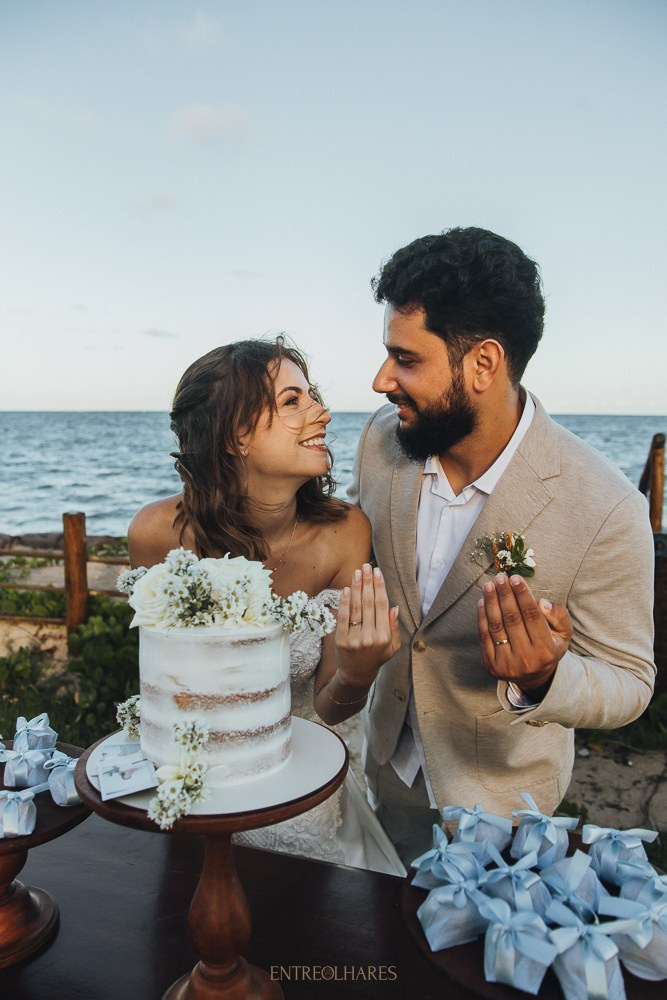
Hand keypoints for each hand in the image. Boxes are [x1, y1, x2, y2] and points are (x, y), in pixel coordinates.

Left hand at [335, 563, 399, 688]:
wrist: (356, 675)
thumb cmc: (376, 657)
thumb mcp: (393, 646)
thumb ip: (394, 627)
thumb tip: (394, 607)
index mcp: (385, 636)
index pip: (382, 606)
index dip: (380, 588)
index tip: (377, 573)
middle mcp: (371, 637)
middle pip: (369, 603)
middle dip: (367, 582)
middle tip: (366, 567)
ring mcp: (355, 639)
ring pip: (356, 608)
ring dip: (356, 587)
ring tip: (356, 573)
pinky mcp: (341, 640)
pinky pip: (343, 617)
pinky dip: (344, 602)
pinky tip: (346, 589)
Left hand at [477, 573, 571, 692]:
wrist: (534, 676)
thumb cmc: (549, 647)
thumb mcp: (564, 633)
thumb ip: (559, 616)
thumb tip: (542, 602)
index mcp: (546, 650)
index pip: (533, 617)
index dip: (523, 596)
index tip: (516, 578)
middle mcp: (526, 659)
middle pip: (513, 619)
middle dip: (505, 595)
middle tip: (500, 577)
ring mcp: (507, 664)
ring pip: (496, 626)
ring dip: (491, 602)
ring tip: (489, 585)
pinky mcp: (491, 665)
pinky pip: (484, 636)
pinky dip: (482, 617)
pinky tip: (483, 601)